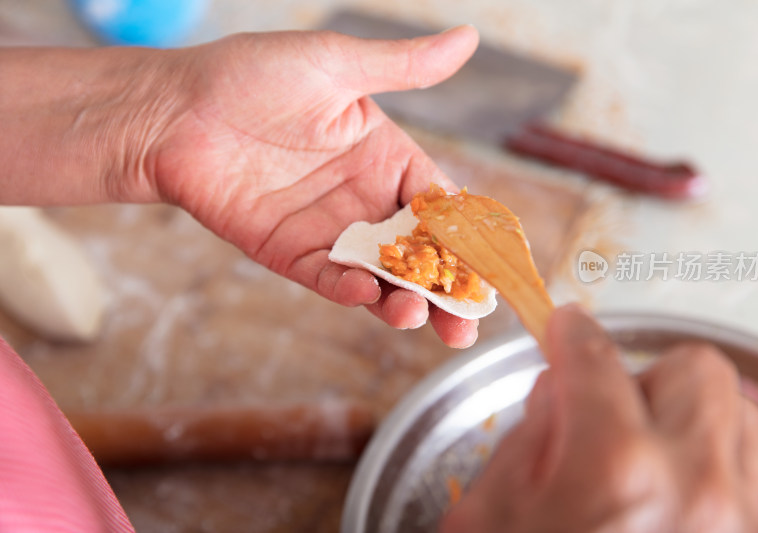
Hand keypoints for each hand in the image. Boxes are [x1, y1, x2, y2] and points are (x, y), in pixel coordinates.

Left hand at [139, 28, 479, 346]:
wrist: (173, 110)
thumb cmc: (250, 75)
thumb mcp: (336, 64)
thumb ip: (404, 66)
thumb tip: (469, 39)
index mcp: (384, 155)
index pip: (439, 201)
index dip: (466, 233)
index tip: (490, 262)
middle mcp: (362, 198)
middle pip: (418, 252)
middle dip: (446, 287)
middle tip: (468, 320)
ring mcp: (327, 229)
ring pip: (378, 275)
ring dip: (403, 300)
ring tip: (420, 314)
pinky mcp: (289, 252)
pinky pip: (327, 277)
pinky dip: (349, 290)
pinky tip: (366, 294)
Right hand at [440, 304, 757, 531]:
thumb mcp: (488, 516)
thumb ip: (528, 436)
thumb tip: (560, 387)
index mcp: (615, 470)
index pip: (595, 360)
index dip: (571, 333)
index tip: (563, 328)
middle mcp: (697, 487)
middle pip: (695, 369)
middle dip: (642, 371)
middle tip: (603, 404)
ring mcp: (739, 525)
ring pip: (736, 413)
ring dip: (684, 412)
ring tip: (637, 449)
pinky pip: (747, 470)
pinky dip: (706, 459)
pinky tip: (660, 494)